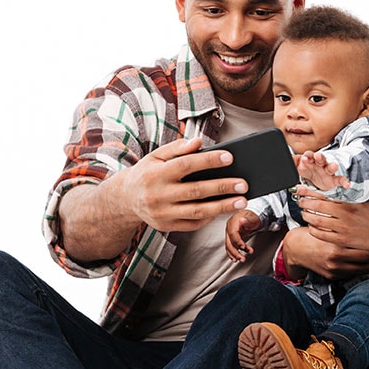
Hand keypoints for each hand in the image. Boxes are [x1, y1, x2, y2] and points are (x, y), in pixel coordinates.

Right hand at [59, 137, 251, 262]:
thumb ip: (177, 148)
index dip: (208, 160)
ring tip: (242, 201)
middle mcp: (158, 195)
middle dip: (222, 187)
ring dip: (222, 207)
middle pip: (196, 191)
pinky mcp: (166, 227)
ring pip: (197, 212)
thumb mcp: (155, 156)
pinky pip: (193, 224)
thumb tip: (199, 142)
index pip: (185, 165)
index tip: (230, 157)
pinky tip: (225, 209)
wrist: (125, 200)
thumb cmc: (147, 173)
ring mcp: (162, 213)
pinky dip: (210, 217)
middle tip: (244, 184)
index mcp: (155, 173)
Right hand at [225, 209, 261, 262]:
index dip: (237, 241)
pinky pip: (230, 246)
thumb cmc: (253, 217)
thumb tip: (242, 220)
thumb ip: (248, 220)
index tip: (243, 247)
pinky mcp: (231, 238)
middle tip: (242, 258)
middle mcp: (229, 228)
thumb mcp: (253, 217)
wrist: (252, 217)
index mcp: (233, 222)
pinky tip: (235, 258)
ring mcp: (229, 233)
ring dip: (234, 254)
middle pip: (229, 242)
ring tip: (241, 259)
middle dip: (235, 251)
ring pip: (229, 246)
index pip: (232, 233)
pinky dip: (232, 253)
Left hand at [291, 186, 368, 261]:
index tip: (301, 189)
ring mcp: (342, 228)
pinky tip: (312, 227)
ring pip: (316, 221)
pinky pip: (321, 235)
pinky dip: (313, 229)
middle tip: (300, 201)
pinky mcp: (341, 241)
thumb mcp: (366, 201)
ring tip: (304, 213)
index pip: (325, 193)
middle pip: (317, 206)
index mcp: (350, 202)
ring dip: (307, 216)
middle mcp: (345, 214)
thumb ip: (351, 196)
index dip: (310, 191)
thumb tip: (337, 189)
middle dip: (305, 203)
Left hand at [296, 151, 350, 191]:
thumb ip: (292, 162)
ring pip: (330, 167)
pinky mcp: (333, 179)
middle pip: (320, 159)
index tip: (304, 158)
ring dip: (332, 166)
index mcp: (310, 160)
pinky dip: (344, 181)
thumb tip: (284, 158)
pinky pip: (340, 179)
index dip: (307, 157)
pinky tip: (346, 184)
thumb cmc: (308, 169)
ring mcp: (327, 171)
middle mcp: (319, 164)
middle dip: (319, 157)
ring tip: (334, 166)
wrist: (318, 177)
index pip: (309, 156)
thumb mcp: (299, 166)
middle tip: (317, 156)